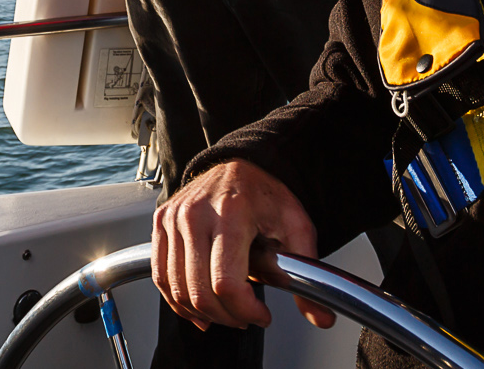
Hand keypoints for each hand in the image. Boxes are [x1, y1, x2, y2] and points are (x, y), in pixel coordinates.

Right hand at [152, 161, 334, 331]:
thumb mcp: (297, 228)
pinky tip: (198, 308)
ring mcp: (174, 218)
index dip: (245, 310)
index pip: (226, 282)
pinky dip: (178, 301)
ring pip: (177, 289)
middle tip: (246, 318)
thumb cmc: (266, 195)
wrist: (241, 165)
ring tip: (227, 313)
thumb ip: (308, 274)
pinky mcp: (162, 223)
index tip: (262, 316)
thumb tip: (321, 317)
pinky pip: (161, 276)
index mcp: (231, 212)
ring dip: (203, 313)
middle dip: (227, 317)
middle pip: (199, 292)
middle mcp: (196, 213)